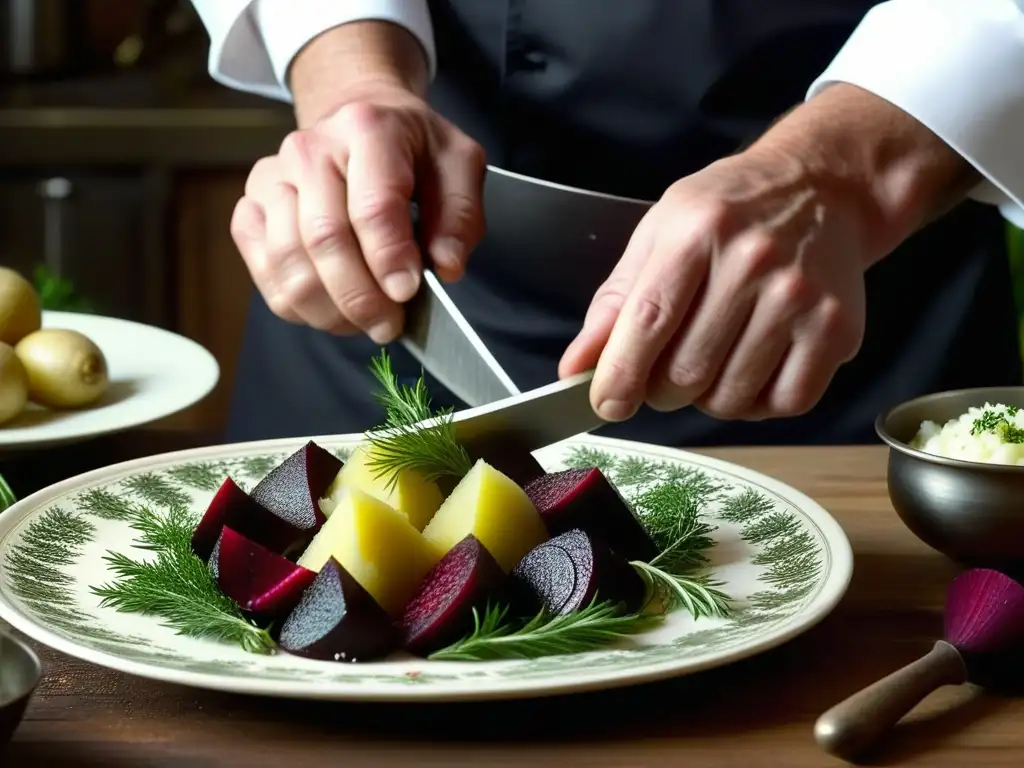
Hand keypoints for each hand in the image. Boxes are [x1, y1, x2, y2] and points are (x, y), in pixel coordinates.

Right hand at [230, 85, 486, 344]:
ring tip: (366, 321)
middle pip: (323, 240)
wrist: (358, 123)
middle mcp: (308, 150)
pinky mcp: (249, 210)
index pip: (372, 206)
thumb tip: (446, 267)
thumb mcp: (458, 165)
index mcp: (366, 129)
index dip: (389, 259)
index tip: (408, 292)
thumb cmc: (411, 150)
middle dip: (360, 297)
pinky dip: (299, 306)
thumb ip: (460, 216)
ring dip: (331, 310)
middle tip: (391, 324)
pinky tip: (333, 309)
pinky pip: (266, 275)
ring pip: (289, 265)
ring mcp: (270, 180)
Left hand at [560, 84, 976, 423]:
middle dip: (661, 391)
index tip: (608, 404)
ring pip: (731, 397)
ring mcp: (800, 297)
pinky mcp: (837, 329)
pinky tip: (752, 370)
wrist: (822, 188)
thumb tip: (576, 367)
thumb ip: (616, 302)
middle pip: (686, 372)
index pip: (647, 323)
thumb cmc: (731, 212)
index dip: (619, 376)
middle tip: (663, 376)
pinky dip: (759, 403)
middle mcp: (753, 262)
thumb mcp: (660, 234)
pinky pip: (785, 403)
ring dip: (709, 399)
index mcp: (697, 231)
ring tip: (712, 362)